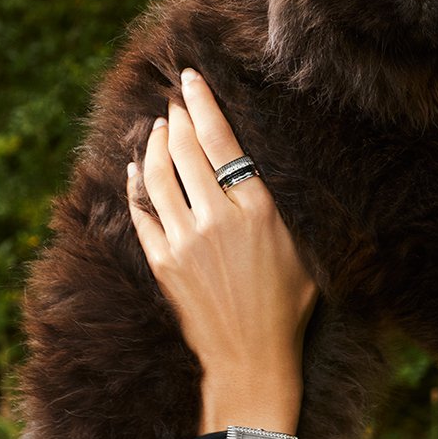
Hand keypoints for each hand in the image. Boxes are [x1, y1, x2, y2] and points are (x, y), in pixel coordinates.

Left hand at [126, 70, 316, 431]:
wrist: (251, 358)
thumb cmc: (286, 308)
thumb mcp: (301, 252)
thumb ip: (278, 208)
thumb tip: (256, 169)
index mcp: (257, 210)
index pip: (221, 140)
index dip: (202, 103)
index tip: (191, 80)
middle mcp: (217, 219)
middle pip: (184, 149)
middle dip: (175, 116)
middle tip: (172, 100)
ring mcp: (185, 241)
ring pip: (157, 174)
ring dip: (152, 144)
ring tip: (155, 128)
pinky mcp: (164, 264)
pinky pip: (142, 212)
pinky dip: (136, 184)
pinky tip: (136, 169)